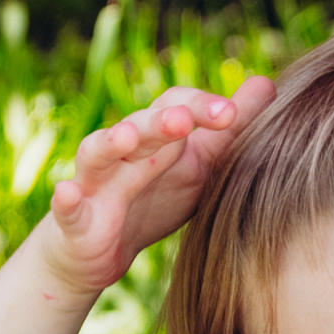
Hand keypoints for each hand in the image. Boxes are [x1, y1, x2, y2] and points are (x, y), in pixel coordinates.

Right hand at [35, 76, 275, 297]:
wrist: (100, 250)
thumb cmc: (154, 198)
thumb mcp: (198, 165)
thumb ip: (229, 129)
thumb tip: (267, 83)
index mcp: (157, 136)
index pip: (175, 106)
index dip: (201, 107)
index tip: (231, 113)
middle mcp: (124, 150)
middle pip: (141, 125)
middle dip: (162, 121)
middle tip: (184, 119)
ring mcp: (95, 181)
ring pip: (98, 153)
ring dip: (111, 143)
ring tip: (126, 137)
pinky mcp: (75, 220)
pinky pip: (67, 208)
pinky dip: (66, 200)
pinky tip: (66, 193)